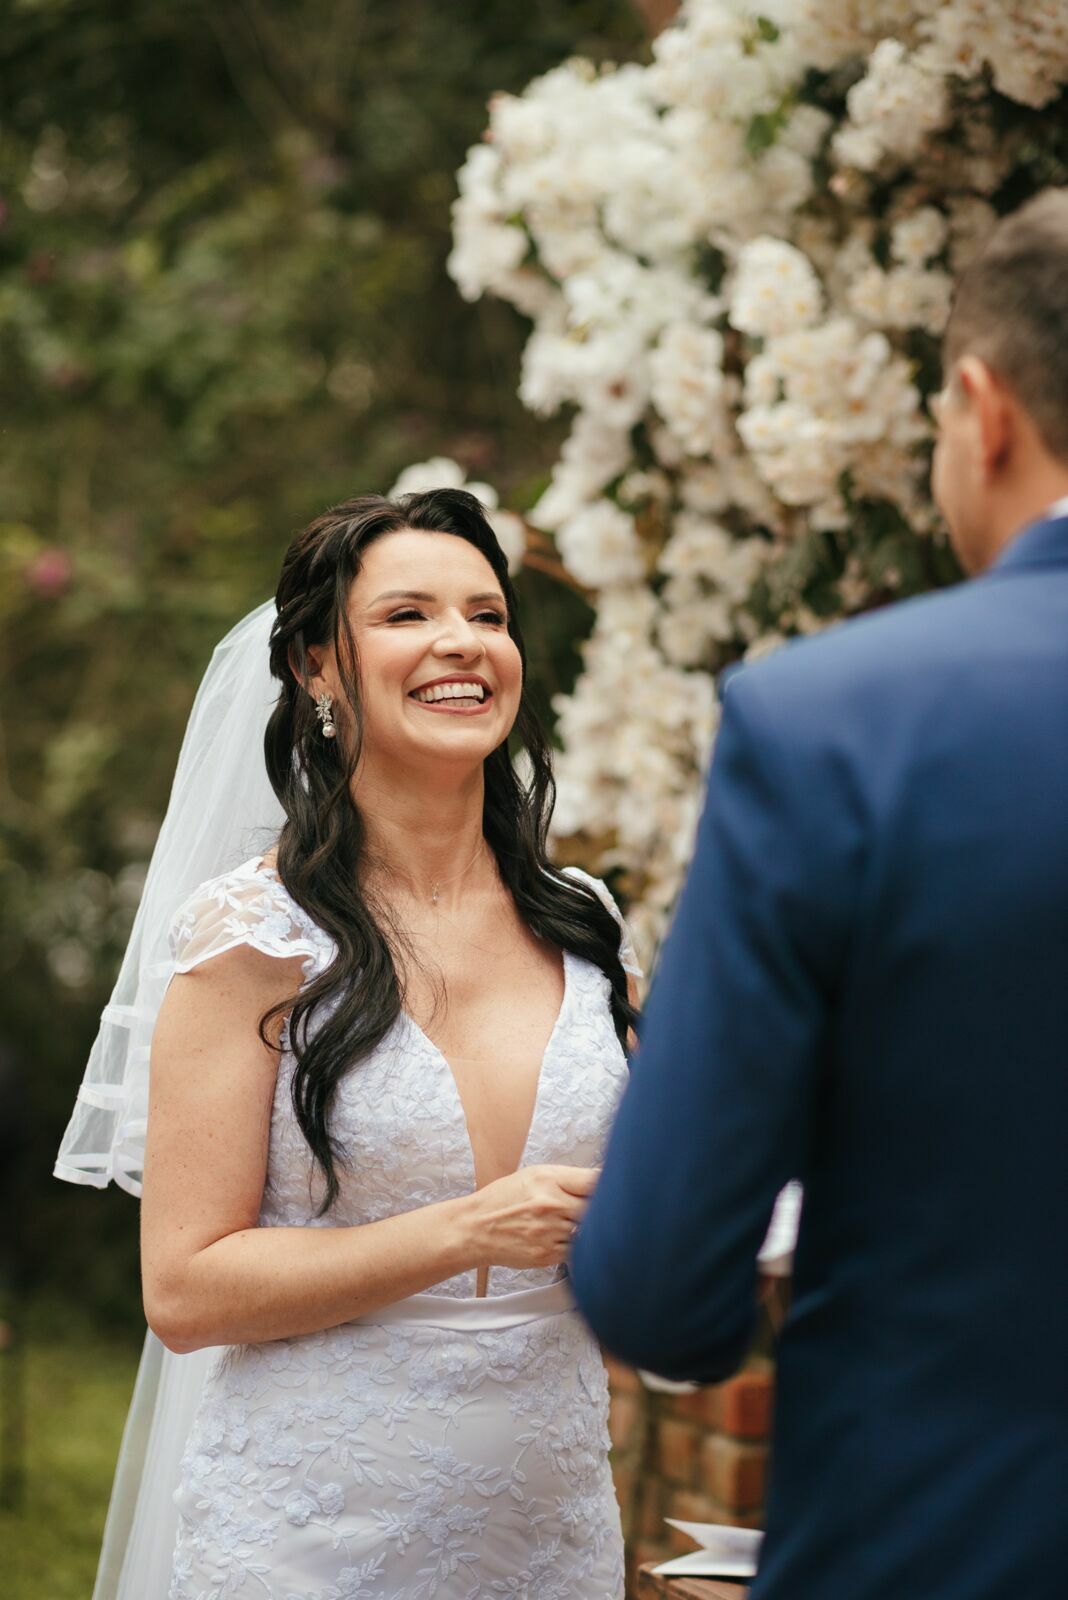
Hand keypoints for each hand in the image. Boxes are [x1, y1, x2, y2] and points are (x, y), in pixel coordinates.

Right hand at [463, 1164, 599, 1270]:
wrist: (476, 1228)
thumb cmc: (505, 1199)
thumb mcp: (535, 1176)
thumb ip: (569, 1178)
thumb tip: (604, 1179)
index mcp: (548, 1179)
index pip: (594, 1181)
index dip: (611, 1185)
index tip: (616, 1189)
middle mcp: (550, 1205)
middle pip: (596, 1208)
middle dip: (600, 1210)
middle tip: (598, 1211)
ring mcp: (549, 1232)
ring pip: (588, 1232)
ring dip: (587, 1230)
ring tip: (572, 1224)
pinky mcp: (547, 1255)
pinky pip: (576, 1251)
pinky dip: (575, 1247)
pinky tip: (563, 1238)